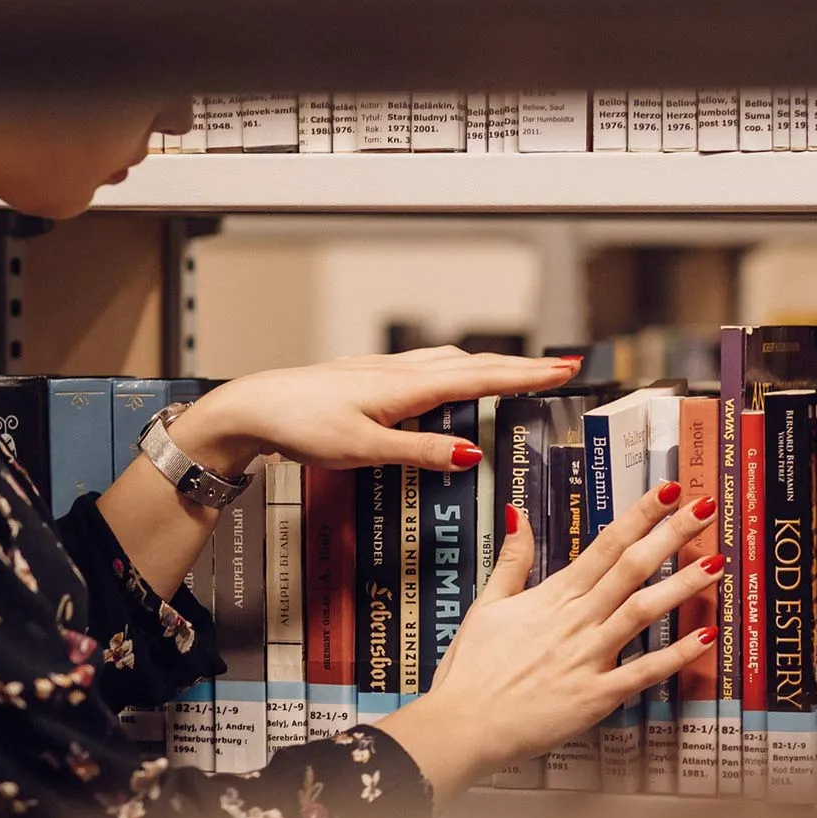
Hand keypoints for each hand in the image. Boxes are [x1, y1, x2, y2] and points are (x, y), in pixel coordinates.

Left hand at [170, 347, 582, 475]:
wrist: (253, 407)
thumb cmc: (300, 426)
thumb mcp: (363, 449)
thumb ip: (419, 452)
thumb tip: (472, 455)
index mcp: (405, 386)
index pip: (480, 377)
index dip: (525, 375)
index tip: (563, 370)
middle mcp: (399, 371)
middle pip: (472, 364)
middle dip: (519, 367)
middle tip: (560, 368)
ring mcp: (383, 371)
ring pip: (449, 361)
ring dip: (488, 365)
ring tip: (517, 373)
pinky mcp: (367, 378)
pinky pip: (426, 367)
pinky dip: (454, 369)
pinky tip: (449, 378)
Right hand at [378, 482, 720, 806]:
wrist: (462, 724)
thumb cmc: (470, 669)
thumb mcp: (487, 605)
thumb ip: (512, 560)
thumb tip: (516, 512)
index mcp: (551, 597)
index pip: (603, 546)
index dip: (639, 517)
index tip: (668, 492)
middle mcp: (575, 621)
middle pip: (630, 569)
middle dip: (670, 535)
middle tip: (705, 507)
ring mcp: (587, 658)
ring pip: (642, 612)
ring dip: (681, 586)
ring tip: (717, 562)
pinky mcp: (595, 696)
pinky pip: (642, 673)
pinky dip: (674, 656)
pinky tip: (705, 637)